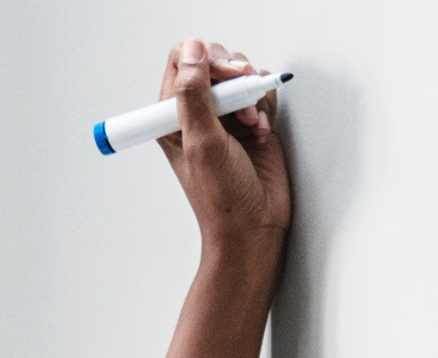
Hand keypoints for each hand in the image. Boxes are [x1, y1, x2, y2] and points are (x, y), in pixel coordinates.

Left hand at [157, 39, 290, 252]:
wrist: (254, 226)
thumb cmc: (221, 198)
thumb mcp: (202, 143)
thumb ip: (194, 94)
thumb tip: (193, 50)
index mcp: (172, 115)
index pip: (184, 62)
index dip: (207, 61)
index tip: (226, 77)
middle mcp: (198, 113)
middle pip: (215, 63)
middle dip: (234, 78)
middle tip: (241, 106)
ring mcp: (226, 117)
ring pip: (241, 76)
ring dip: (251, 96)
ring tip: (251, 125)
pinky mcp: (252, 123)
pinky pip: (261, 95)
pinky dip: (265, 108)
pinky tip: (261, 131)